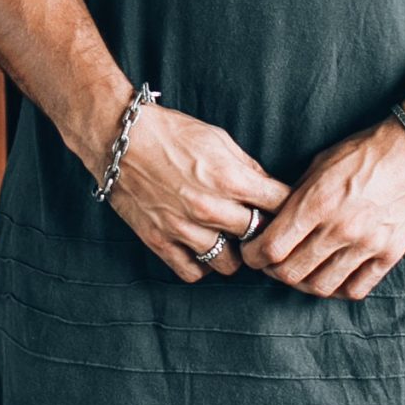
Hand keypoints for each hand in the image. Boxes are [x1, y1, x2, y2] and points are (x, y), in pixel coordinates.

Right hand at [104, 102, 293, 284]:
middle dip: (262, 231)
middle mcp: (210, 208)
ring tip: (231, 240)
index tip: (282, 206)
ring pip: (230, 264)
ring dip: (235, 253)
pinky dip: (203, 265)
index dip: (286, 206)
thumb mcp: (218, 138)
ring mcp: (184, 228)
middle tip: (259, 226)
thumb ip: (247, 167)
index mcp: (229, 178)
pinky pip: (193, 272)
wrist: (118, 139)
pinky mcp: (160, 241)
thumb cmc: (169, 133)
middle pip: (258, 237)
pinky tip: (204, 250)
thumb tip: (269, 188)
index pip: (279, 205)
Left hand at [236, 116, 404, 300]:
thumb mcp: (321, 164)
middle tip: (274, 264)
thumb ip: (297, 197)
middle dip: (274, 272)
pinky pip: (356, 289)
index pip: (271, 248)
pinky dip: (339, 289)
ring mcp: (366, 245)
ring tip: (303, 272)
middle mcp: (339, 228)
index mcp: (317, 203)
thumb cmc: (367, 150)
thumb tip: (275, 221)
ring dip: (304, 283)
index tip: (253, 253)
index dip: (254, 256)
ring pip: (321, 287)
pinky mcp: (390, 254)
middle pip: (291, 273)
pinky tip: (334, 276)